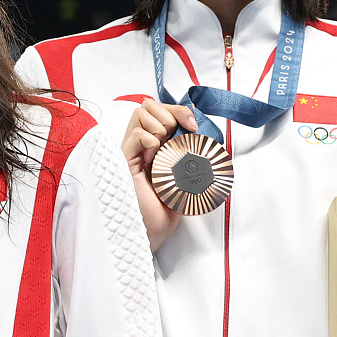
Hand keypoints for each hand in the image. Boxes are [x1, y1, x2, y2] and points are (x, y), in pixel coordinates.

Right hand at [121, 99, 195, 251]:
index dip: (180, 110)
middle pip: (149, 105)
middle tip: (179, 134)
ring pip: (140, 113)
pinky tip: (154, 154)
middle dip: (169, 112)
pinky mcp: (124, 162)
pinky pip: (135, 135)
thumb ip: (193, 158)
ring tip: (164, 147)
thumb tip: (212, 143)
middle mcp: (142, 145)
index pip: (162, 110)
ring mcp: (132, 152)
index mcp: (155, 145)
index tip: (194, 125)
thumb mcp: (187, 177)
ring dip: (160, 124)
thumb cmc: (166, 209)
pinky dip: (149, 138)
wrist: (154, 231)